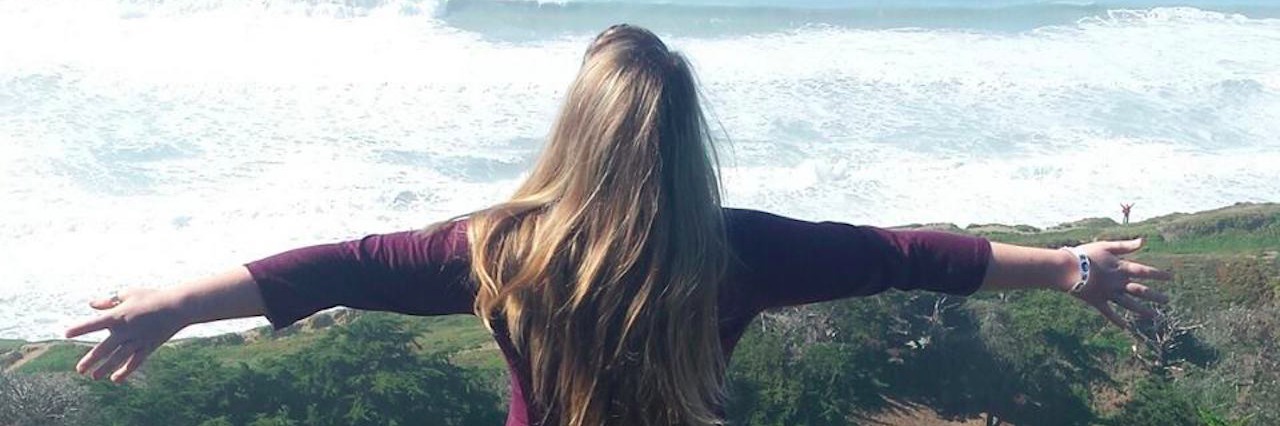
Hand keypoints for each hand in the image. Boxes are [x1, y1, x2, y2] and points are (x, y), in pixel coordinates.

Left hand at [64, 288, 189, 382]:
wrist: (177, 306)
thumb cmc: (152, 297)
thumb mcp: (129, 293)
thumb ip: (109, 300)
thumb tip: (92, 304)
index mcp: (118, 315)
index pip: (94, 323)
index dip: (79, 329)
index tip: (66, 334)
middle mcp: (125, 330)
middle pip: (103, 348)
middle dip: (90, 360)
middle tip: (80, 369)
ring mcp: (137, 340)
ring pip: (117, 358)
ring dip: (105, 368)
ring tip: (93, 377)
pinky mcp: (148, 346)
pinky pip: (135, 362)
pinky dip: (125, 371)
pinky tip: (115, 379)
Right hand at [1071, 239, 1171, 329]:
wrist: (1067, 269)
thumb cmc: (1085, 254)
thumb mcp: (1106, 246)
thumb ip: (1125, 246)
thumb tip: (1143, 241)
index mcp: (1121, 268)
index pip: (1144, 272)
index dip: (1158, 274)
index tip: (1170, 278)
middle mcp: (1118, 283)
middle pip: (1140, 291)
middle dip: (1155, 296)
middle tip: (1167, 301)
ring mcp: (1108, 294)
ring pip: (1129, 304)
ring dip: (1142, 310)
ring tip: (1154, 316)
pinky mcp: (1097, 301)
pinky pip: (1109, 313)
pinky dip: (1116, 320)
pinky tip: (1125, 327)